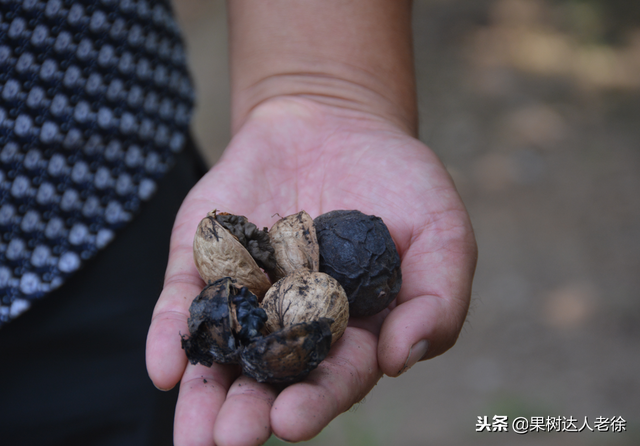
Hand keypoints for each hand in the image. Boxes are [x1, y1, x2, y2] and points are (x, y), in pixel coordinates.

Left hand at [146, 97, 476, 444]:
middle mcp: (292, 321)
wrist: (337, 121)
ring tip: (194, 437)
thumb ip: (440, 298)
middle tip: (231, 439)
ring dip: (204, 396)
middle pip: (271, 377)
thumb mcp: (442, 231)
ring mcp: (247, 292)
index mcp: (351, 328)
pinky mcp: (207, 259)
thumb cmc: (398, 181)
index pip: (334, 375)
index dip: (316, 400)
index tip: (292, 420)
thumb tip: (403, 359)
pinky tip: (164, 366)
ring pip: (223, 352)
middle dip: (251, 411)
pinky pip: (186, 300)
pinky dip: (172, 331)